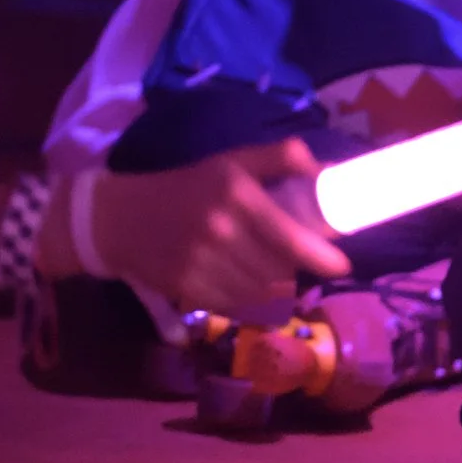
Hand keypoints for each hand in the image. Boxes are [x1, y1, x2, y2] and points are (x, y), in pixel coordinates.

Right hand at [84, 139, 351, 311]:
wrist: (120, 217)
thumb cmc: (188, 186)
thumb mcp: (233, 161)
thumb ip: (280, 158)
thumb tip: (326, 169)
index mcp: (237, 194)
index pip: (289, 236)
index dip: (320, 257)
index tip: (341, 265)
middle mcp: (219, 229)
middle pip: (278, 267)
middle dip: (293, 268)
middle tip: (295, 261)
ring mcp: (200, 261)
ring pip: (259, 289)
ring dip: (272, 286)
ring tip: (270, 271)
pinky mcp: (185, 287)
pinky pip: (234, 304)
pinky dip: (247, 299)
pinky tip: (245, 284)